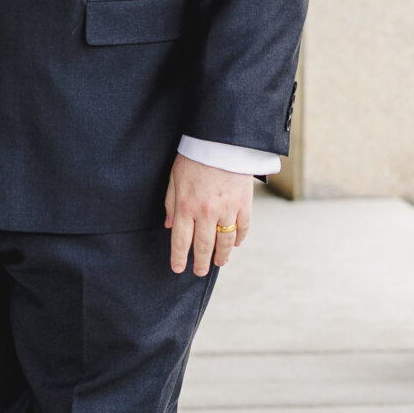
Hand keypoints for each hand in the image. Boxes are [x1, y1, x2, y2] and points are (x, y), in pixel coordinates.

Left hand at [164, 153, 252, 275]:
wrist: (222, 140)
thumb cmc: (194, 157)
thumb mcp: (175, 178)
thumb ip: (171, 203)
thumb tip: (169, 226)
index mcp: (186, 206)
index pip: (181, 241)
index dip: (179, 258)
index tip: (178, 269)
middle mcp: (206, 212)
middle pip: (203, 246)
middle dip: (200, 262)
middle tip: (200, 272)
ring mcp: (227, 210)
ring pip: (225, 242)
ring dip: (221, 256)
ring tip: (218, 263)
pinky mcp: (244, 204)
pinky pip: (243, 228)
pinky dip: (239, 238)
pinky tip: (235, 244)